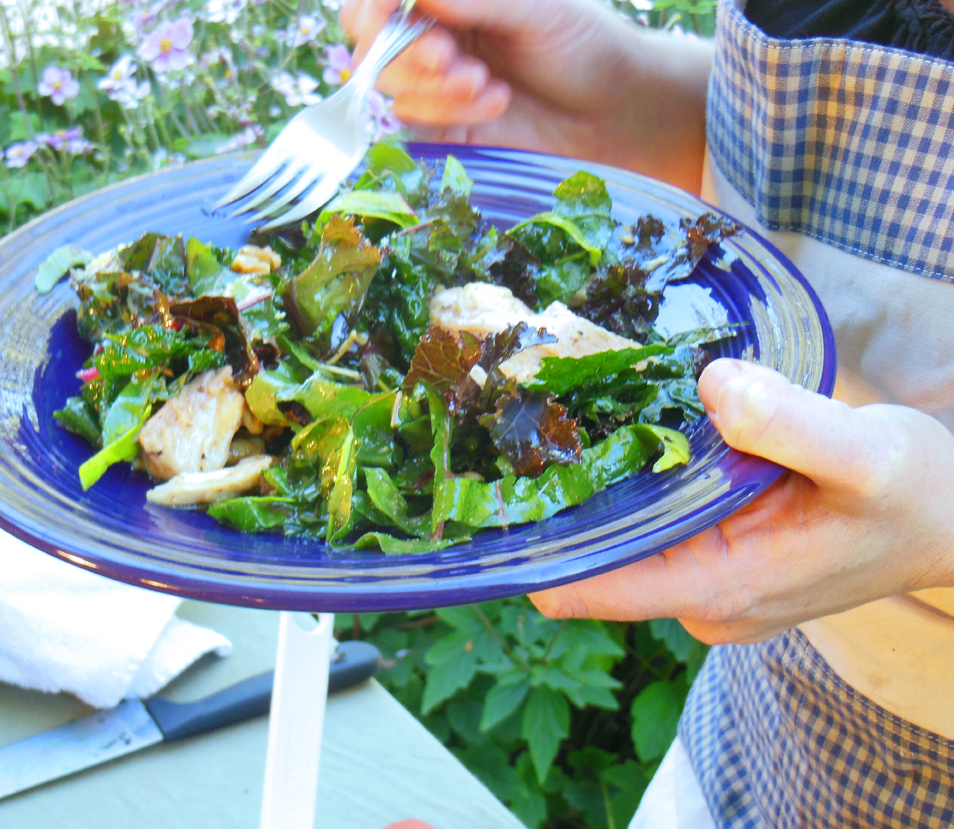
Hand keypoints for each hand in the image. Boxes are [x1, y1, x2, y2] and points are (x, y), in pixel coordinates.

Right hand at [341, 0, 713, 191]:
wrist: (614, 112)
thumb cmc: (582, 44)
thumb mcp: (535, 8)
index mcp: (449, 0)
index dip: (373, 5)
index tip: (384, 10)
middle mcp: (432, 36)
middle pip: (371, 42)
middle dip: (405, 51)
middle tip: (449, 57)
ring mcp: (434, 86)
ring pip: (389, 84)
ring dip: (432, 86)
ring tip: (484, 83)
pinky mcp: (443, 130)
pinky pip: (414, 122)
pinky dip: (447, 112)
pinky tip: (494, 102)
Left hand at [529, 359, 953, 643]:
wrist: (952, 520)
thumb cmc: (918, 496)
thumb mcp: (868, 452)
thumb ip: (790, 423)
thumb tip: (714, 385)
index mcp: (719, 587)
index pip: (588, 588)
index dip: (529, 548)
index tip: (487, 492)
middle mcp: (698, 598)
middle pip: (591, 557)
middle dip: (557, 500)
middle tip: (522, 419)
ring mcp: (703, 582)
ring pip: (617, 537)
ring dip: (595, 486)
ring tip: (560, 412)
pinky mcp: (713, 558)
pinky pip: (648, 525)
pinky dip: (634, 484)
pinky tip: (624, 429)